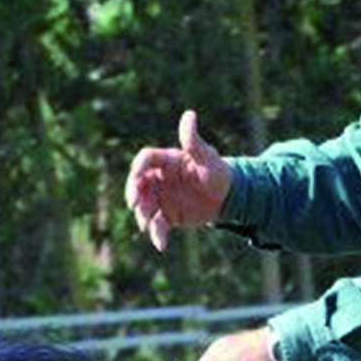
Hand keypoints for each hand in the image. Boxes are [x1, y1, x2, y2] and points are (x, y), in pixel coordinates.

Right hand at [123, 108, 231, 249]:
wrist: (227, 197)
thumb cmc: (217, 172)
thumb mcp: (207, 157)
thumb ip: (194, 140)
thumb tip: (189, 115)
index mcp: (166, 161)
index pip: (145, 160)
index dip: (139, 168)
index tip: (137, 178)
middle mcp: (159, 179)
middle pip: (137, 185)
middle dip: (133, 194)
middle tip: (135, 204)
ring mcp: (161, 198)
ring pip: (144, 207)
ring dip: (143, 216)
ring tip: (149, 224)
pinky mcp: (167, 216)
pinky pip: (157, 225)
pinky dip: (157, 235)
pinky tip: (162, 245)